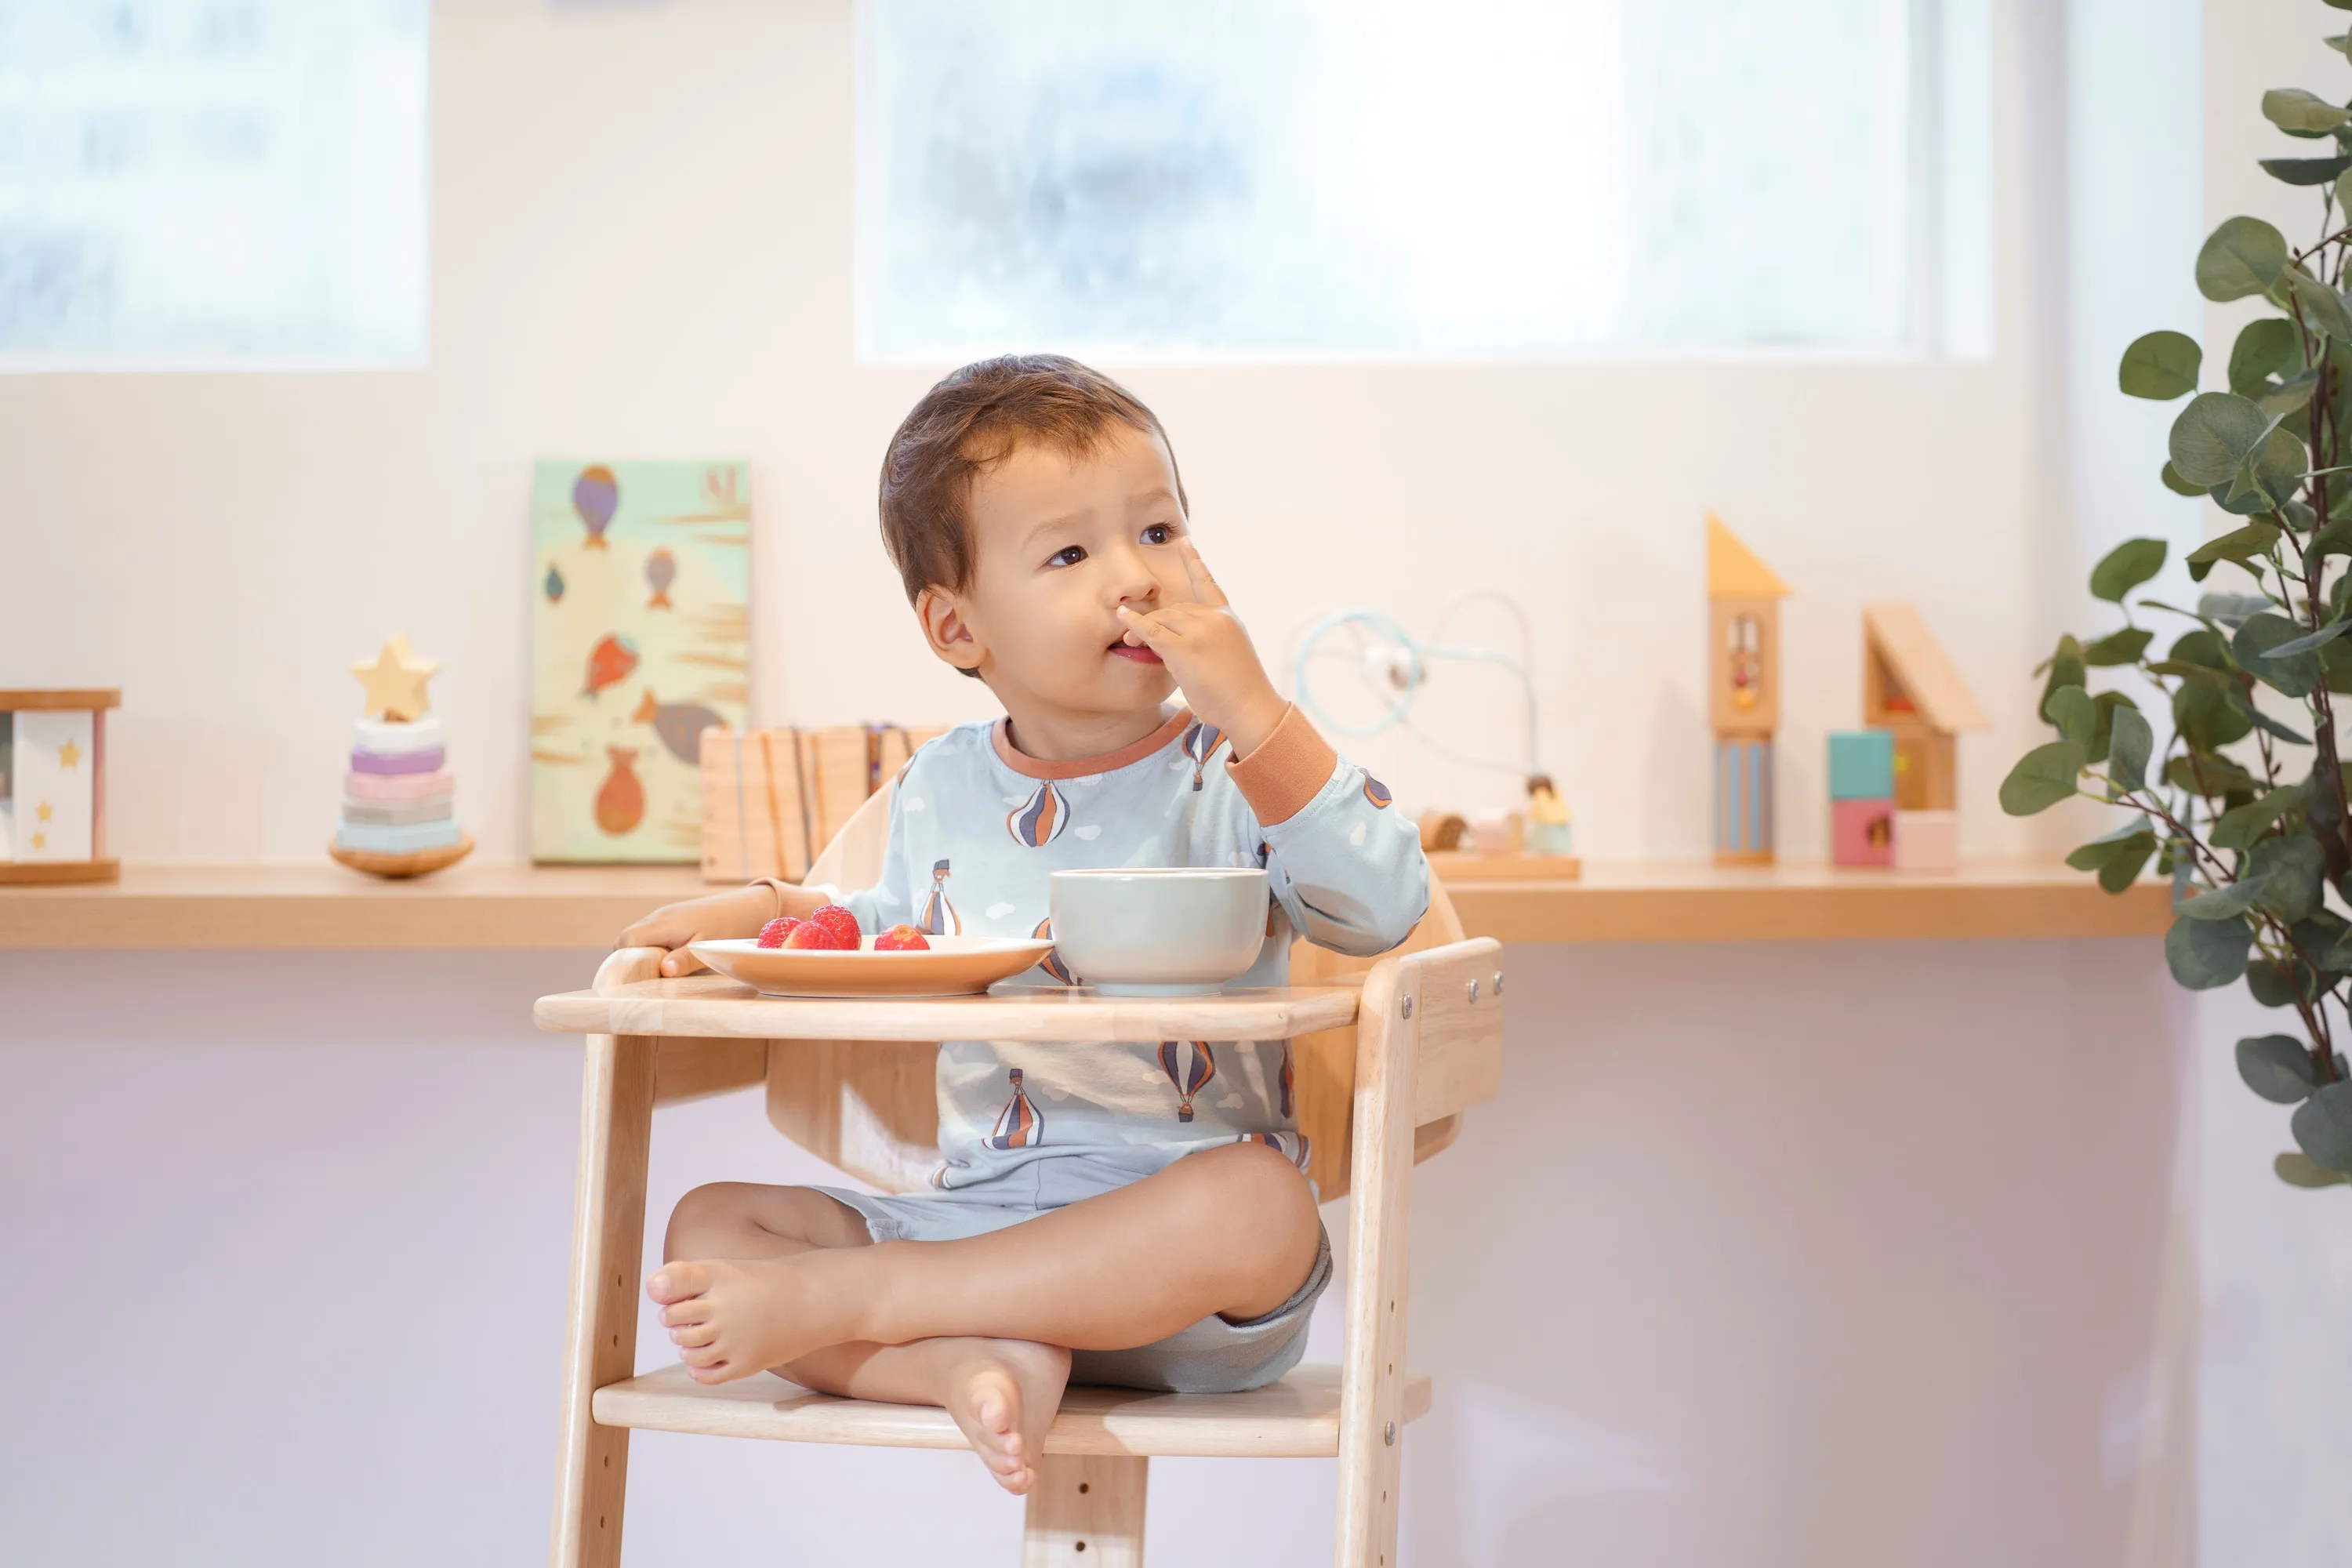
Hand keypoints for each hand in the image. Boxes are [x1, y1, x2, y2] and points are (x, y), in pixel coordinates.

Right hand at [619, 884, 781, 977]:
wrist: (747, 907)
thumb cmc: (729, 927)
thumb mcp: (708, 948)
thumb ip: (685, 960)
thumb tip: (663, 971)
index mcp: (664, 923)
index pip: (626, 940)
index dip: (624, 961)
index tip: (635, 980)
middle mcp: (659, 917)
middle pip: (627, 939)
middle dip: (631, 960)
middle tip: (648, 980)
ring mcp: (664, 916)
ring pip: (639, 937)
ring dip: (644, 955)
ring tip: (661, 973)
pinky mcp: (672, 919)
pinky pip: (652, 934)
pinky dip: (654, 948)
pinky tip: (671, 960)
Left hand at [1116, 539, 1287, 754]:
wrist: (1250, 707)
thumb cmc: (1240, 690)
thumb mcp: (1229, 654)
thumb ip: (1208, 639)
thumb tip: (1175, 641)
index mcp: (1228, 618)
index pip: (1207, 584)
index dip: (1194, 563)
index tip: (1184, 542)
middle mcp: (1215, 618)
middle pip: (1176, 608)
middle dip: (1155, 619)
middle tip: (1134, 636)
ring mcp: (1201, 631)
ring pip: (1164, 618)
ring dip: (1144, 627)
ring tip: (1129, 640)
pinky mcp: (1185, 648)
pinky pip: (1153, 632)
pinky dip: (1136, 624)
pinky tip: (1122, 618)